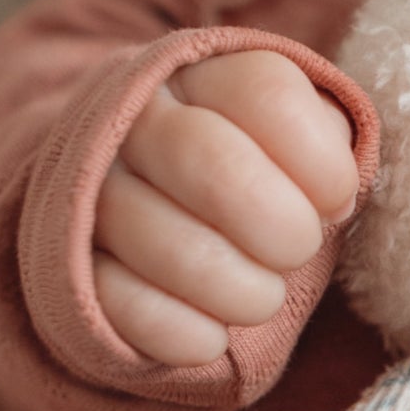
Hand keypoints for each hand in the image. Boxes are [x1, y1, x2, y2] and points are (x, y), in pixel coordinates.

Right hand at [92, 50, 359, 365]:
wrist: (156, 210)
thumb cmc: (258, 178)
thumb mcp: (300, 142)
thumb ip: (332, 148)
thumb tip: (337, 195)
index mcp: (204, 75)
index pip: (270, 95)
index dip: (324, 165)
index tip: (335, 201)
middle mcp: (135, 120)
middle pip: (212, 161)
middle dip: (285, 228)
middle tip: (298, 251)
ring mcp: (93, 193)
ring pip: (174, 247)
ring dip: (245, 292)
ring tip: (262, 295)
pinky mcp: (72, 268)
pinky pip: (129, 308)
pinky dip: (191, 335)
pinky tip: (214, 333)